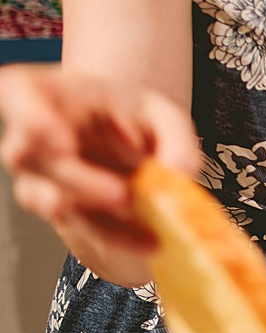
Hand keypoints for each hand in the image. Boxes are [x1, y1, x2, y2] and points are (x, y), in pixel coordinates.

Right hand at [0, 65, 199, 285]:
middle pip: (34, 158)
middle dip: (80, 181)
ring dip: (98, 217)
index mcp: (40, 92)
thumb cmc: (131, 115)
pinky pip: (78, 227)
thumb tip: (179, 174)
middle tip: (122, 194)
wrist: (126, 141)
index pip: (19, 96)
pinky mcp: (55, 209)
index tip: (62, 142)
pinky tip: (147, 240)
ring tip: (143, 222)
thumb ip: (176, 139)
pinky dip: (115, 236)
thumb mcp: (163, 114)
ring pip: (52, 200)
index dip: (35, 121)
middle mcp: (25, 135)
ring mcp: (34, 176)